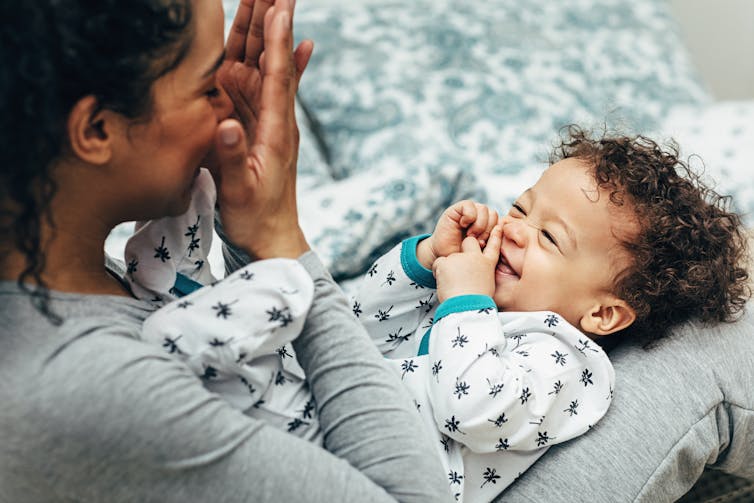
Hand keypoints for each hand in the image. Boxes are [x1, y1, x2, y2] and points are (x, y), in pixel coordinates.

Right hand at [213, 0, 313, 258]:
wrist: (272, 239)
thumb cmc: (255, 219)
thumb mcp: (239, 191)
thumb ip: (232, 158)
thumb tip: (226, 124)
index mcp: (276, 132)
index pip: (276, 78)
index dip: (277, 42)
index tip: (279, 8)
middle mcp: (277, 121)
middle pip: (275, 64)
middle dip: (275, 25)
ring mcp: (271, 125)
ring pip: (268, 71)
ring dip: (269, 36)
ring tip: (271, 2)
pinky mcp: (263, 132)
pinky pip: (267, 90)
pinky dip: (275, 64)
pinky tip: (290, 47)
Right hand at [417, 200, 498, 268]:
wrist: (443, 256)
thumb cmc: (462, 254)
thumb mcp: (481, 249)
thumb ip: (492, 239)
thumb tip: (501, 227)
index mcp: (487, 224)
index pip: (499, 221)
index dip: (494, 233)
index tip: (484, 245)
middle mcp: (479, 216)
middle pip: (493, 214)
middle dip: (487, 230)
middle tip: (477, 242)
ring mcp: (468, 211)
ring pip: (484, 209)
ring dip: (478, 225)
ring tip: (470, 236)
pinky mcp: (457, 209)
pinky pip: (469, 205)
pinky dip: (469, 217)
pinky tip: (462, 226)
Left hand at [432, 225, 501, 302]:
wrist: (467, 307)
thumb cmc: (477, 302)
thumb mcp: (488, 286)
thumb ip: (483, 275)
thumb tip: (479, 275)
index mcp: (487, 265)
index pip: (493, 246)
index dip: (495, 236)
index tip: (498, 226)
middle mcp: (475, 258)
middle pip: (469, 242)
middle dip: (465, 246)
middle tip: (461, 264)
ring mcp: (460, 258)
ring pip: (449, 258)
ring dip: (448, 268)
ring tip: (452, 285)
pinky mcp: (446, 262)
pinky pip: (438, 264)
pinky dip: (438, 272)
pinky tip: (444, 283)